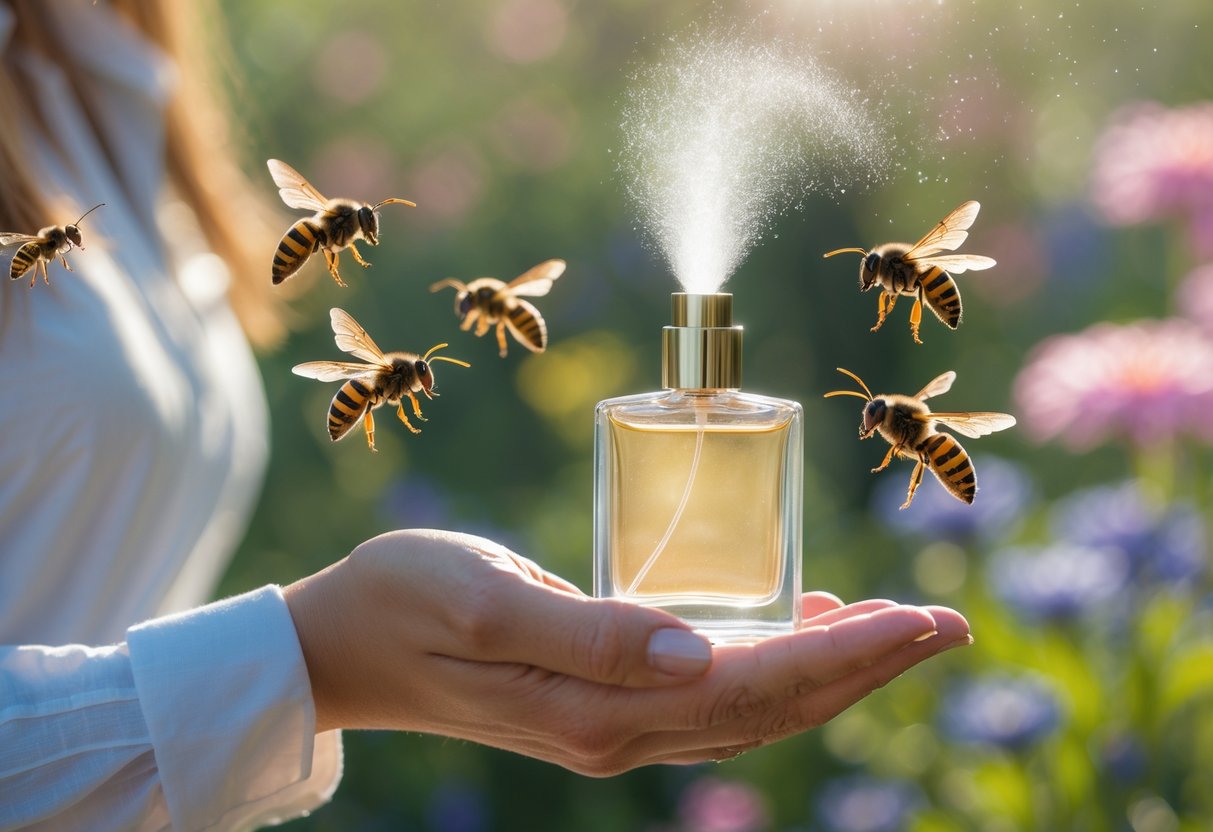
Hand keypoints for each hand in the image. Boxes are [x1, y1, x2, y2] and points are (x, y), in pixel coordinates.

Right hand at [284, 529, 969, 774]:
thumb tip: (697, 654)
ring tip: (901, 629)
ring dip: (834, 669)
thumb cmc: (406, 602)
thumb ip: (591, 635)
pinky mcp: (603, 701)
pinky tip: (804, 628)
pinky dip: (777, 663)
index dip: (846, 654)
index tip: (922, 617)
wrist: (344, 643)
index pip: (753, 687)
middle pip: (773, 706)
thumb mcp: (486, 604)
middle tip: (949, 624)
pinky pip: (715, 693)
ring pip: (755, 706)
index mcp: (600, 711)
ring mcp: (613, 724)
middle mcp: (620, 731)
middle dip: (868, 666)